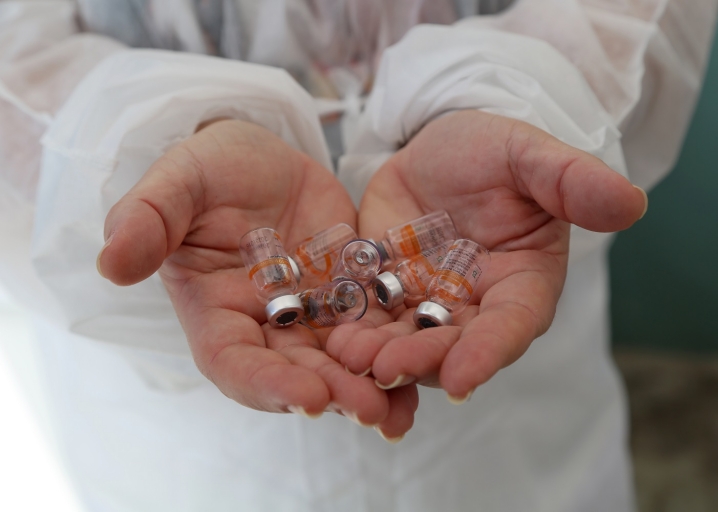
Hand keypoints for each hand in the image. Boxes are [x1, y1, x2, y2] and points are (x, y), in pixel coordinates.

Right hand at [97, 120, 417, 438]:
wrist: (266, 155)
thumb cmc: (213, 168)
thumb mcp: (179, 181)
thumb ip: (148, 218)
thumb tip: (111, 262)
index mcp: (217, 310)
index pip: (234, 361)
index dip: (266, 383)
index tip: (306, 397)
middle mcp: (266, 325)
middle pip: (296, 372)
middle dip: (331, 394)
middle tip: (370, 411)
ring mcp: (312, 313)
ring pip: (341, 361)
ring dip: (372, 388)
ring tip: (403, 409)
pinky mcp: (351, 295)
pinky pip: (377, 328)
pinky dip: (399, 349)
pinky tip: (430, 363)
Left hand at [326, 110, 645, 401]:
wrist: (437, 145)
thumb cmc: (493, 150)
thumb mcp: (530, 156)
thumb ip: (573, 181)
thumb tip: (632, 204)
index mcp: (521, 283)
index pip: (511, 326)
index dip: (489, 352)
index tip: (462, 378)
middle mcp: (475, 306)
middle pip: (453, 345)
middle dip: (423, 361)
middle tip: (389, 370)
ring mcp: (427, 304)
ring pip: (406, 341)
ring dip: (379, 356)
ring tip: (349, 358)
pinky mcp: (384, 292)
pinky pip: (367, 319)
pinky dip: (350, 333)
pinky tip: (326, 342)